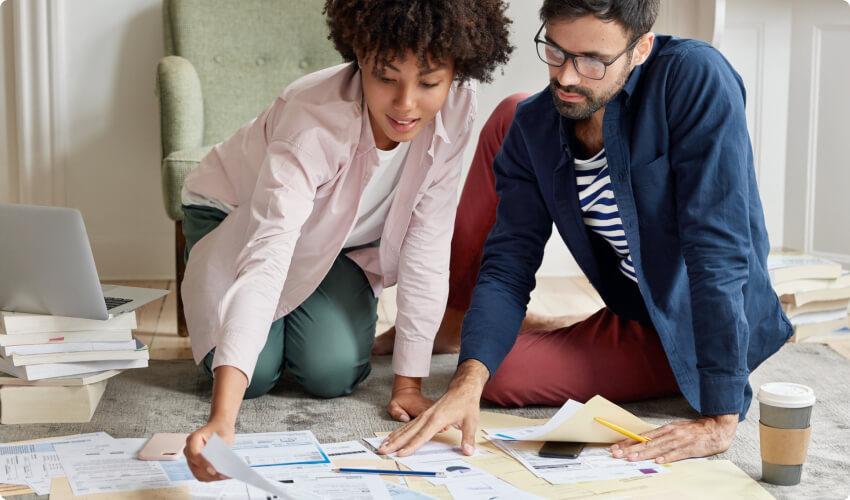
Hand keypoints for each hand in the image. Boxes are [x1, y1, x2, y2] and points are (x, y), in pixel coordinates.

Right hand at [184, 419, 234, 480]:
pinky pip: (201, 475)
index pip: (194, 453)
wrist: (219, 428)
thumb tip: (219, 462)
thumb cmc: (220, 430)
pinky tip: (221, 476)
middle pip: (195, 466)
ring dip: (211, 477)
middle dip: (209, 472)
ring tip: (225, 476)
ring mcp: (191, 459)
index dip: (203, 463)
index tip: (213, 469)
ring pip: (198, 473)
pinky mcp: (196, 465)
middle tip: (223, 475)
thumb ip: (219, 448)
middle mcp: (189, 450)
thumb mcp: (223, 435)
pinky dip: (211, 477)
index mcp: (193, 439)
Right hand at [379, 360, 488, 457]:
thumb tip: (468, 451)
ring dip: (394, 437)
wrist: (463, 388)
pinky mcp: (424, 415)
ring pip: (406, 428)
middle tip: (383, 450)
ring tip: (383, 445)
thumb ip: (468, 437)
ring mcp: (425, 415)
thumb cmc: (466, 403)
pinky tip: (393, 437)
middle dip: (395, 442)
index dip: (412, 446)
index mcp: (438, 418)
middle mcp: (428, 416)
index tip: (402, 453)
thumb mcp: (471, 421)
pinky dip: (399, 431)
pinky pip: (409, 424)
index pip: (422, 435)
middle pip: (409, 432)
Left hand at [610, 414, 738, 463]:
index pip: (643, 437)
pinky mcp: (690, 448)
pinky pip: (677, 453)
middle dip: (630, 449)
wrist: (716, 428)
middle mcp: (670, 433)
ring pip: (658, 448)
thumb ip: (660, 437)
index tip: (616, 447)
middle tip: (617, 453)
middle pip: (647, 443)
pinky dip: (667, 457)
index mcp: (665, 429)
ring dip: (644, 453)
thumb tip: (643, 443)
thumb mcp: (674, 430)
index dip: (629, 442)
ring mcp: (680, 440)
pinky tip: (658, 461)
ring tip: (632, 458)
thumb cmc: (693, 431)